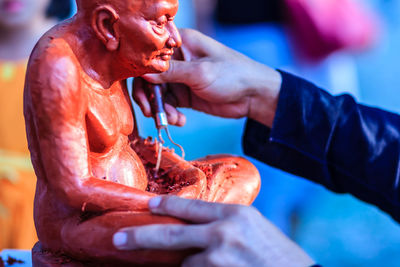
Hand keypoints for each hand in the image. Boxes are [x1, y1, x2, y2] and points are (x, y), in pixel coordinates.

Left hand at [113, 196, 314, 266]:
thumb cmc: (279, 254)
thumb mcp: (254, 227)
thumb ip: (226, 222)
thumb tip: (197, 225)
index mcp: (235, 214)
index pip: (190, 207)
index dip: (165, 205)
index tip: (147, 205)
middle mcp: (224, 232)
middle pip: (171, 232)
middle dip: (140, 236)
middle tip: (119, 239)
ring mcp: (219, 257)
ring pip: (186, 262)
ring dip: (190, 265)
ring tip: (217, 263)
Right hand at [133, 29, 281, 127]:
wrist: (253, 96)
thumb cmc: (232, 75)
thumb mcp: (200, 72)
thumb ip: (170, 73)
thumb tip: (142, 72)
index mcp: (181, 44)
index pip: (151, 55)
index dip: (142, 72)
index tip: (142, 91)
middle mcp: (178, 60)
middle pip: (150, 77)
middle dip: (149, 96)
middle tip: (150, 112)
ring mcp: (181, 78)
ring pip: (158, 94)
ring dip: (161, 109)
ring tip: (171, 120)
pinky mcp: (185, 95)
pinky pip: (169, 105)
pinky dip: (171, 114)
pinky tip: (180, 121)